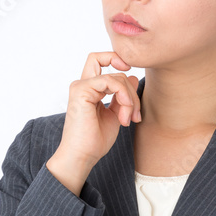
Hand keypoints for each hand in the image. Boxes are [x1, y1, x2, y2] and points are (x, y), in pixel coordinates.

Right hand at [48, 52, 139, 191]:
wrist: (82, 156)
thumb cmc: (94, 140)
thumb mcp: (116, 114)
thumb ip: (122, 96)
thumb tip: (132, 76)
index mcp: (89, 89)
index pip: (100, 60)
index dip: (115, 58)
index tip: (129, 72)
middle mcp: (82, 84)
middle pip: (109, 63)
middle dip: (130, 88)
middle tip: (135, 114)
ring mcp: (80, 86)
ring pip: (116, 76)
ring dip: (130, 98)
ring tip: (128, 119)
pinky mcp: (81, 91)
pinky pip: (110, 81)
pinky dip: (123, 96)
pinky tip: (123, 115)